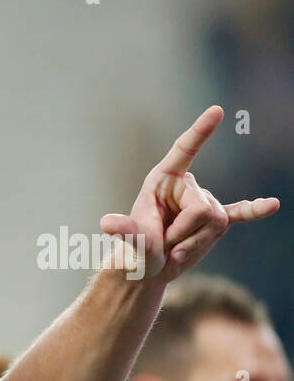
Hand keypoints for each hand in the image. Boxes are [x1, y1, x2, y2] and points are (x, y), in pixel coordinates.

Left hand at [100, 106, 277, 282]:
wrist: (147, 270)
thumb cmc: (135, 251)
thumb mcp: (131, 241)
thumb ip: (126, 231)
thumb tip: (107, 223)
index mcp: (162, 180)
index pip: (184, 151)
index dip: (200, 131)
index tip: (217, 110)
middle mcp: (186, 187)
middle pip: (203, 208)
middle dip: (184, 233)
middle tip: (165, 243)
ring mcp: (203, 204)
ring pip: (216, 221)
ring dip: (195, 243)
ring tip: (176, 249)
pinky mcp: (215, 222)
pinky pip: (239, 213)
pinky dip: (254, 210)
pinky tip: (272, 205)